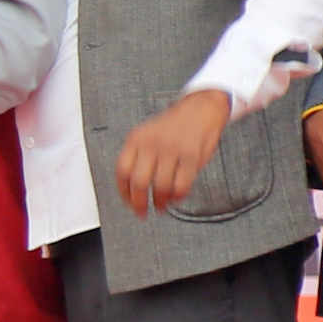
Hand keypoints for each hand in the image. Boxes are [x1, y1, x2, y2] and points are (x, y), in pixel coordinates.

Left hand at [113, 88, 233, 219]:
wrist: (200, 108)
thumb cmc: (173, 126)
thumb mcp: (146, 134)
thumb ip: (137, 156)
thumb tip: (130, 188)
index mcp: (136, 139)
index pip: (122, 171)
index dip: (124, 192)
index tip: (128, 202)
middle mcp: (152, 144)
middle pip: (139, 182)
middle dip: (139, 203)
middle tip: (142, 212)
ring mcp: (172, 150)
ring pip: (161, 187)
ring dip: (160, 202)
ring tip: (161, 206)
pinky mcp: (191, 156)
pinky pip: (181, 185)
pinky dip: (177, 197)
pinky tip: (176, 198)